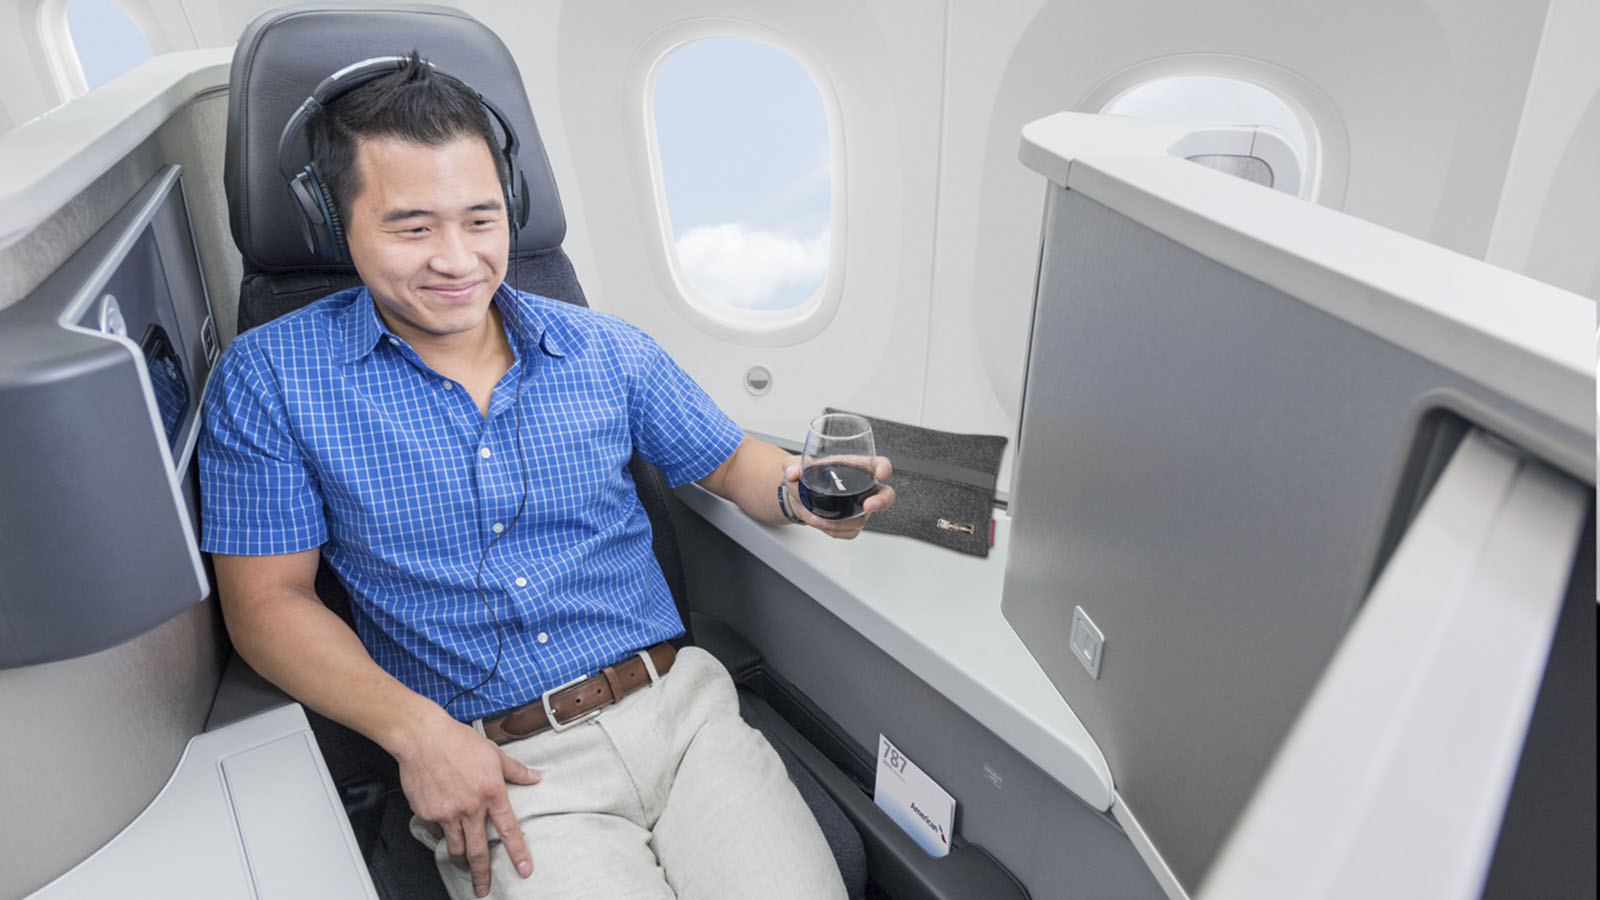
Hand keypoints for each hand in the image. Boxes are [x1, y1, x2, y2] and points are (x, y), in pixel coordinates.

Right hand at [396, 712, 541, 896]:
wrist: (422, 737)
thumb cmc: (457, 741)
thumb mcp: (493, 752)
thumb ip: (515, 770)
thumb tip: (535, 777)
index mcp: (491, 792)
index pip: (509, 830)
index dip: (518, 853)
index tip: (524, 870)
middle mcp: (470, 807)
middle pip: (478, 850)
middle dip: (482, 874)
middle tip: (483, 890)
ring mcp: (447, 812)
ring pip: (456, 847)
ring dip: (461, 862)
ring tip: (464, 868)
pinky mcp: (427, 813)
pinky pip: (437, 832)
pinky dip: (441, 836)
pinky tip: (444, 834)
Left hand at [783, 456, 894, 538]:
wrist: (799, 495)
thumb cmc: (806, 476)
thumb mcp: (795, 465)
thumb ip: (792, 466)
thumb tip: (793, 473)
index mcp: (855, 467)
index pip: (878, 464)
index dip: (884, 468)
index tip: (881, 472)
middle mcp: (862, 487)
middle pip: (885, 495)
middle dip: (881, 501)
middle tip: (868, 506)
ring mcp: (859, 507)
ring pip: (861, 519)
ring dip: (838, 522)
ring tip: (815, 516)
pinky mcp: (853, 523)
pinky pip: (850, 531)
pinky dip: (833, 530)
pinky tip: (819, 522)